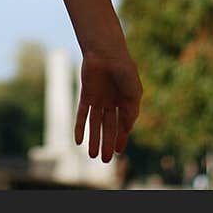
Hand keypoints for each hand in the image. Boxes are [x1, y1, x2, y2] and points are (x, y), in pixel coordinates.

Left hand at [74, 48, 142, 162]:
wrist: (107, 52)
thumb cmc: (124, 69)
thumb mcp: (134, 93)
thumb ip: (131, 112)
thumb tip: (127, 130)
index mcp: (125, 101)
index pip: (123, 124)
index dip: (121, 138)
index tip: (119, 151)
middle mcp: (111, 102)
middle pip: (109, 127)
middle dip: (108, 143)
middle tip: (106, 160)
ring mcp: (98, 98)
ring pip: (95, 124)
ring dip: (94, 139)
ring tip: (93, 156)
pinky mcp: (86, 94)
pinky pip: (82, 114)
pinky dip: (80, 127)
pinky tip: (78, 141)